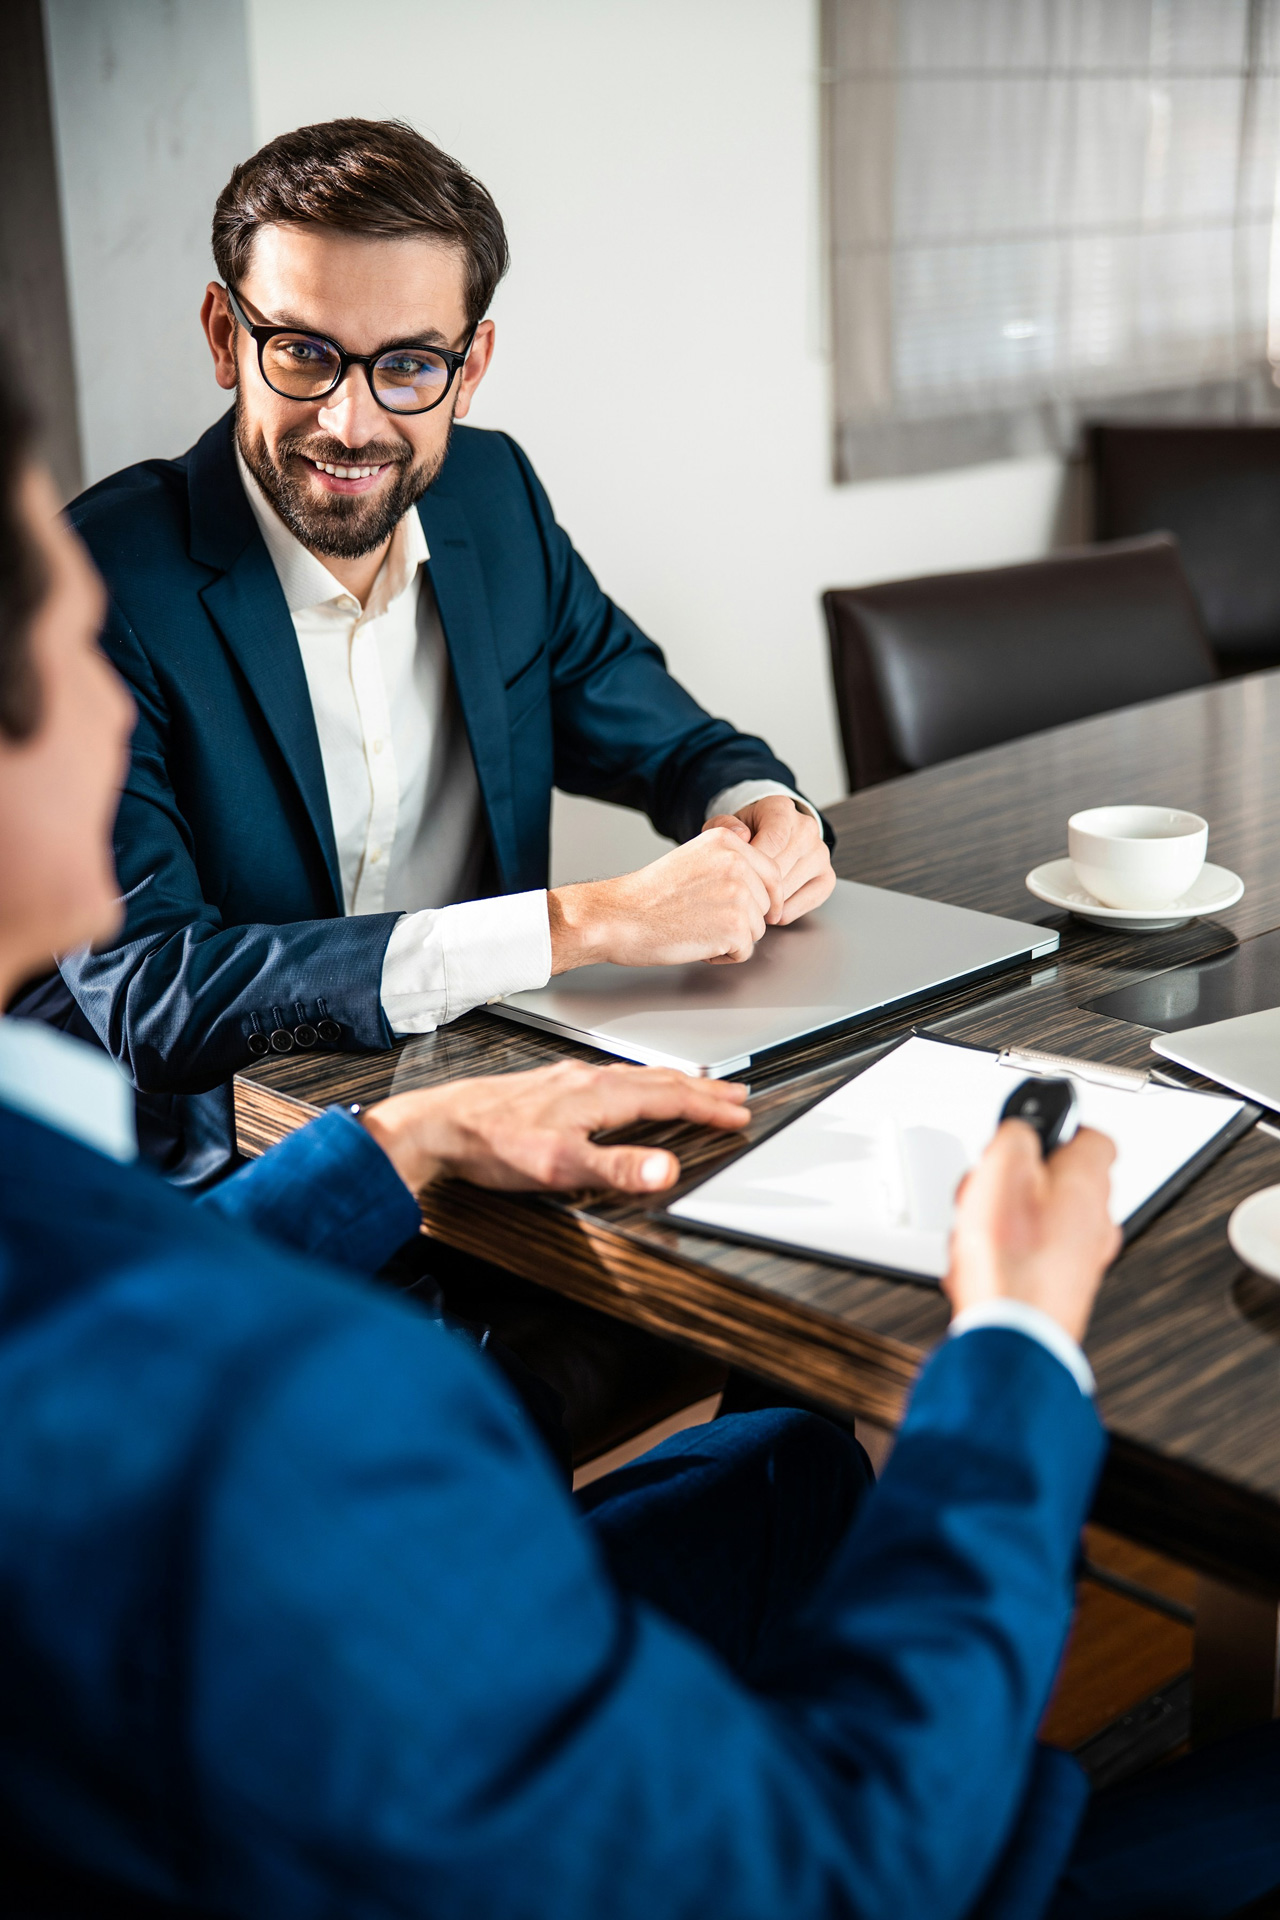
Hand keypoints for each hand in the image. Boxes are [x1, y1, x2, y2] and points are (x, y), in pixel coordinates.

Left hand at [359, 1060, 749, 1195]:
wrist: (438, 1126)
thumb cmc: (490, 1146)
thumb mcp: (558, 1167)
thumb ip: (616, 1169)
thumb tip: (668, 1171)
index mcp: (598, 1095)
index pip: (669, 1099)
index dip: (708, 1108)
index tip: (740, 1115)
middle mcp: (587, 1079)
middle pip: (660, 1082)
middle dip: (703, 1090)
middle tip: (738, 1096)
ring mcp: (569, 1080)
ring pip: (637, 1077)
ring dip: (675, 1084)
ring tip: (700, 1089)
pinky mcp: (553, 1086)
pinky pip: (613, 1078)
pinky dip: (641, 1083)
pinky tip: (632, 1091)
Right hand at [548, 827, 784, 970]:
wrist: (620, 917)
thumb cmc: (649, 894)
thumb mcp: (692, 856)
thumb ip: (728, 858)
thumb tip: (760, 867)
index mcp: (728, 842)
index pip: (772, 873)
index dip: (767, 897)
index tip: (759, 910)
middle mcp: (738, 864)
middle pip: (765, 904)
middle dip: (742, 919)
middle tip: (702, 918)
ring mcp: (739, 896)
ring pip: (757, 929)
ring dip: (731, 938)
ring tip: (696, 928)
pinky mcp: (735, 928)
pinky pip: (745, 952)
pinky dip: (723, 957)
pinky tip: (696, 943)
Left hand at [701, 796, 834, 924]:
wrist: (770, 837)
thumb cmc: (745, 833)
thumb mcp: (727, 825)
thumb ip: (724, 826)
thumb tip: (741, 836)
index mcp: (781, 809)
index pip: (774, 840)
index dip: (753, 863)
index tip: (735, 877)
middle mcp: (807, 828)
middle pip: (780, 868)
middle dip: (754, 886)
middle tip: (737, 895)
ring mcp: (821, 854)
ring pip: (789, 888)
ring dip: (765, 901)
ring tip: (749, 900)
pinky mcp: (827, 877)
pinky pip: (804, 903)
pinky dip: (782, 912)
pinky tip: (768, 907)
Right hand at [942, 1121, 1119, 1343]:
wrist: (1012, 1334)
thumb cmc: (1012, 1259)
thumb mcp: (1002, 1168)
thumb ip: (1015, 1135)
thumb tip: (1019, 1130)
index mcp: (1088, 1181)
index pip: (1092, 1136)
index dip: (1056, 1132)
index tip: (1028, 1136)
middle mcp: (1097, 1219)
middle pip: (1058, 1181)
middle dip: (1017, 1181)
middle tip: (991, 1188)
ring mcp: (1083, 1257)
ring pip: (1042, 1219)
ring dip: (1006, 1219)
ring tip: (979, 1231)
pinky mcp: (1063, 1288)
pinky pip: (1034, 1255)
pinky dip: (1008, 1254)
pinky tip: (983, 1263)